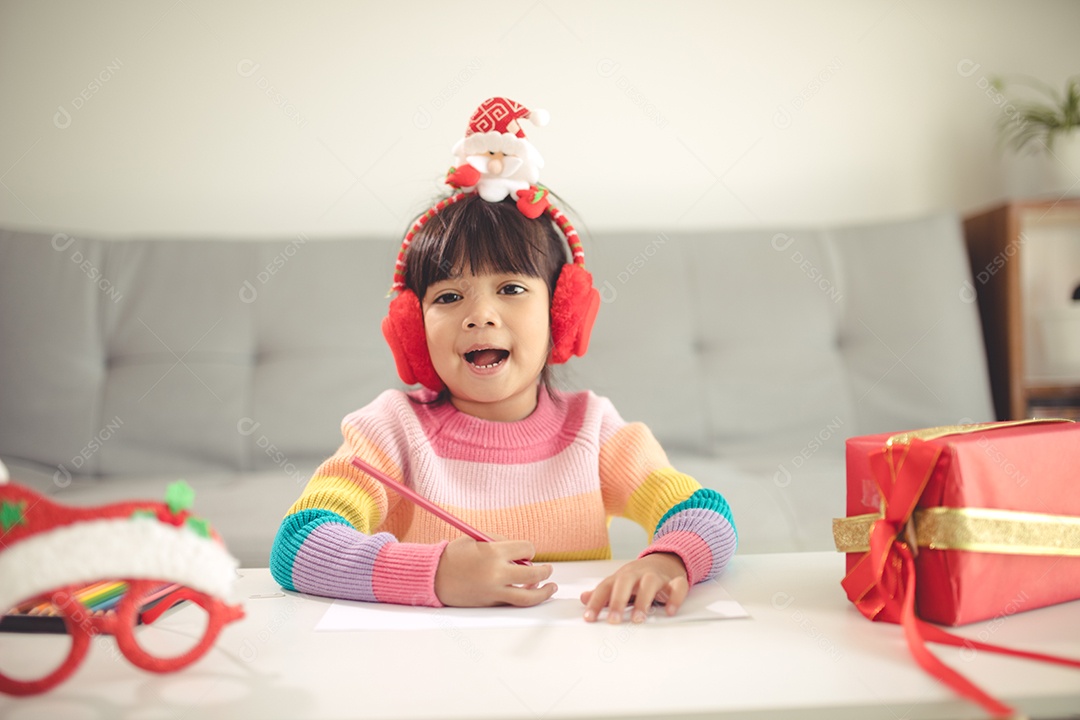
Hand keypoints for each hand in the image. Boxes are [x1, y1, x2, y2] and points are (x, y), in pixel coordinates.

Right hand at [434, 536, 556, 606]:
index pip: (527, 550)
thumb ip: (501, 543)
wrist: (433, 577)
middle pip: (533, 574)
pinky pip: (513, 602)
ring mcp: (494, 591)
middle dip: (545, 571)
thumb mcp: (477, 539)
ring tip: (551, 587)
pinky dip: (525, 597)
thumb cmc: (455, 555)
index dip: (529, 550)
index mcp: (494, 553)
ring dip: (544, 592)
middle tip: (549, 570)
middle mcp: (497, 573)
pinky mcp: (490, 603)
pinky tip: (531, 592)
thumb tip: (522, 555)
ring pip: (528, 596)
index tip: (526, 552)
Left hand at [580, 553, 688, 623]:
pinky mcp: (675, 580)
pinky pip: (677, 586)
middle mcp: (638, 573)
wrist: (665, 560)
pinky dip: (675, 598)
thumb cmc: (639, 576)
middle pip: (625, 581)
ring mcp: (657, 576)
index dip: (596, 602)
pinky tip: (669, 611)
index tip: (589, 618)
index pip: (605, 587)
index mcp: (622, 576)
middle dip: (618, 601)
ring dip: (643, 601)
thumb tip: (583, 598)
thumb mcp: (619, 583)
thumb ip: (603, 593)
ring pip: (650, 583)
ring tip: (638, 619)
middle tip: (613, 620)